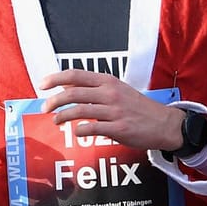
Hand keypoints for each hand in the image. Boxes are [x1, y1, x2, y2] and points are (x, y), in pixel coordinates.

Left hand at [35, 69, 184, 151]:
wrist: (164, 124)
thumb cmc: (137, 107)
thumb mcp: (116, 90)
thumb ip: (92, 88)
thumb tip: (65, 84)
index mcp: (108, 81)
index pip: (76, 75)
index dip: (55, 78)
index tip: (42, 85)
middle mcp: (110, 93)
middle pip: (73, 93)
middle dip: (53, 101)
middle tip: (44, 108)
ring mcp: (114, 111)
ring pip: (79, 110)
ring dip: (62, 117)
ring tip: (56, 121)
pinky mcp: (119, 128)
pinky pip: (92, 128)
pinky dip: (80, 130)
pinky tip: (77, 131)